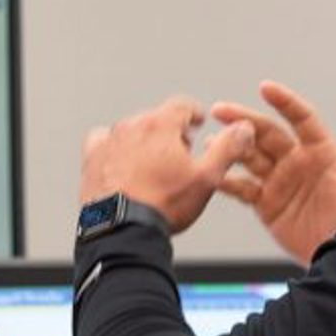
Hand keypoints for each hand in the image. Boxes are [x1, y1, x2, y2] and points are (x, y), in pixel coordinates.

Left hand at [79, 96, 255, 232]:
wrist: (122, 230)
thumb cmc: (162, 206)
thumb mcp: (207, 178)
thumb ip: (227, 149)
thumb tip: (243, 129)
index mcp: (160, 125)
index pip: (182, 105)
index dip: (194, 113)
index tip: (197, 120)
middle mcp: (131, 126)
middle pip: (156, 119)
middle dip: (170, 132)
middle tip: (179, 153)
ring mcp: (108, 142)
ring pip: (131, 131)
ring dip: (143, 141)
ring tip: (152, 165)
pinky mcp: (92, 159)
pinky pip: (103, 143)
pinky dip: (115, 150)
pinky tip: (122, 164)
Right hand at [212, 81, 335, 264]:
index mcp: (323, 153)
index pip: (302, 119)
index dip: (285, 102)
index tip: (265, 88)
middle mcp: (298, 162)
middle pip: (267, 133)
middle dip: (244, 120)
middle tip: (221, 111)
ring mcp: (280, 181)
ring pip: (250, 157)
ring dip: (231, 147)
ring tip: (212, 142)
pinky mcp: (267, 204)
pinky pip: (243, 188)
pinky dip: (227, 181)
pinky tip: (212, 173)